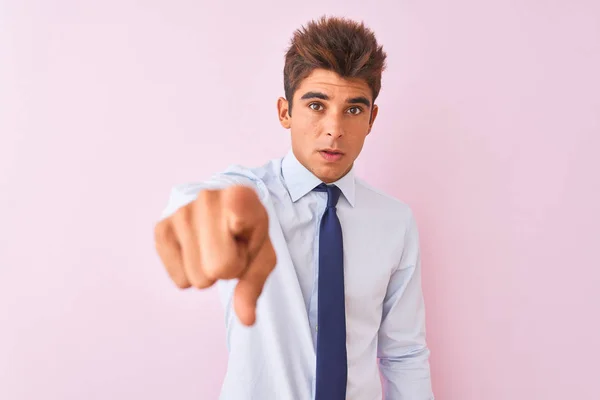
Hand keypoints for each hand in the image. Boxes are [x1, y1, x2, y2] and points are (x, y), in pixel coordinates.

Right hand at [154, 185, 276, 325]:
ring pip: (196, 277)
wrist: (222, 210)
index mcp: (240, 197)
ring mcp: (180, 211)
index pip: (238, 234)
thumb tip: (247, 320)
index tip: (241, 231)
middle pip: (218, 269)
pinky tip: (196, 249)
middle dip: (226, 267)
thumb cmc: (246, 234)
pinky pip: (179, 279)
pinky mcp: (161, 228)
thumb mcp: (262, 255)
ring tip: (213, 246)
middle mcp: (206, 198)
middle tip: (230, 247)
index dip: (243, 248)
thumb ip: (255, 285)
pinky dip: (189, 272)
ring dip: (207, 270)